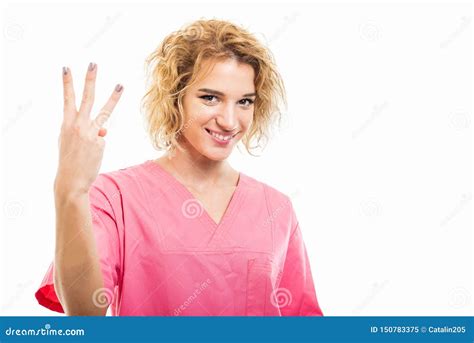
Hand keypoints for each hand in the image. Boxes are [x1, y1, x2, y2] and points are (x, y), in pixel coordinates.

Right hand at [54, 62, 122, 195]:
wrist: (71, 181)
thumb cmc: (69, 160)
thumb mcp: (71, 142)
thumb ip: (85, 131)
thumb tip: (104, 129)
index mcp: (66, 124)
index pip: (68, 99)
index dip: (67, 83)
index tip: (66, 68)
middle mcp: (78, 125)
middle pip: (87, 98)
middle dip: (90, 80)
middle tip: (93, 64)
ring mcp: (91, 133)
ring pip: (104, 112)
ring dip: (113, 97)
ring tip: (121, 85)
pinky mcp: (101, 142)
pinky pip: (102, 140)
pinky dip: (98, 147)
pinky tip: (92, 156)